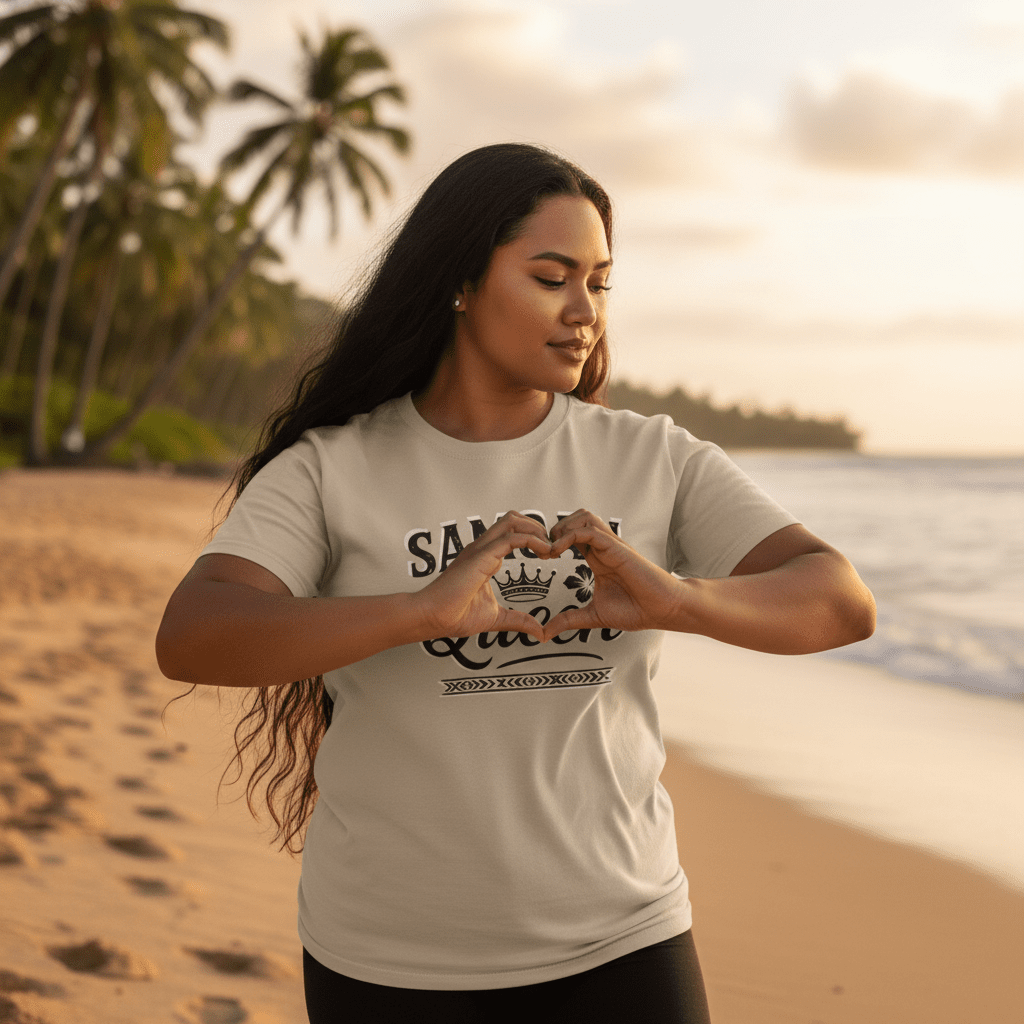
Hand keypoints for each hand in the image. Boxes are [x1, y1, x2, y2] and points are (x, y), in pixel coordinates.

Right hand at [412, 511, 552, 640]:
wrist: (432, 617)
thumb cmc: (454, 616)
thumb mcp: (496, 618)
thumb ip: (518, 621)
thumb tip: (539, 632)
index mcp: (485, 558)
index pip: (511, 532)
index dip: (534, 538)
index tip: (548, 554)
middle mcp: (483, 548)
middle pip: (513, 518)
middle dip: (537, 527)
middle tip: (551, 548)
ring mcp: (481, 549)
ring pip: (512, 520)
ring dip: (536, 530)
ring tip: (549, 549)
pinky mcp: (481, 556)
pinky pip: (512, 538)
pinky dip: (533, 540)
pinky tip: (545, 553)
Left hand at [543, 509, 682, 639]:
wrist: (663, 610)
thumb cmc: (637, 610)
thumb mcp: (594, 616)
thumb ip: (569, 620)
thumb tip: (546, 633)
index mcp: (598, 558)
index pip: (572, 535)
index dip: (552, 541)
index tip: (539, 558)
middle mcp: (603, 547)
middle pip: (576, 518)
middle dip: (554, 529)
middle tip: (542, 551)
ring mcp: (611, 545)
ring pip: (583, 516)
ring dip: (562, 528)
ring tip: (550, 549)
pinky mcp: (617, 548)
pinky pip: (589, 530)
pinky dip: (569, 536)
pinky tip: (557, 552)